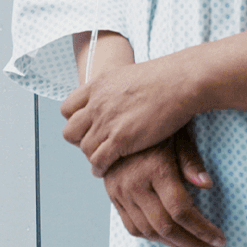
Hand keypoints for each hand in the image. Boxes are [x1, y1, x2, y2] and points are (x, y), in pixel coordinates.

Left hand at [61, 56, 195, 175]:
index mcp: (97, 85)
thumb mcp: (127, 76)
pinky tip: (106, 170)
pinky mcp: (120, 139)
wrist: (179, 81)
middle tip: (94, 145)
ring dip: (92, 156)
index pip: (67, 109)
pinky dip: (99, 168)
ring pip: (85, 148)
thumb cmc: (163, 78)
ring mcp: (106, 121)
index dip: (75, 121)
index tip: (87, 127)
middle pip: (70, 131)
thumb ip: (114, 89)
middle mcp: (96, 103)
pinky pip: (98, 160)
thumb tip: (116, 96)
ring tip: (101, 161)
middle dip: (80, 140)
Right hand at [104, 124, 224, 246]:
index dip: (203, 230)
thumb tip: (207, 185)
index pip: (181, 211)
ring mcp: (120, 191)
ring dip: (174, 245)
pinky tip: (171, 237)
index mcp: (154, 168)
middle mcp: (134, 183)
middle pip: (165, 227)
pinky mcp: (112, 195)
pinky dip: (152, 237)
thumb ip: (191, 160)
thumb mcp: (178, 133)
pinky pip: (132, 227)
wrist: (118, 118)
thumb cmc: (158, 122)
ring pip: (148, 232)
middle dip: (193, 244)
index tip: (220, 240)